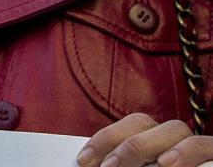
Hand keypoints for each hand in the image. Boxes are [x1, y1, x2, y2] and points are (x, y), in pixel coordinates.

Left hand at [78, 113, 212, 166]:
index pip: (126, 126)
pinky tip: (168, 163)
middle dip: (121, 143)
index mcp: (152, 141)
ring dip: (147, 146)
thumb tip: (91, 166)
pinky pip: (203, 145)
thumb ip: (122, 166)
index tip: (83, 161)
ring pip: (174, 129)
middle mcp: (172, 138)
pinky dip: (185, 152)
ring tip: (127, 166)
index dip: (103, 140)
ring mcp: (197, 145)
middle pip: (143, 122)